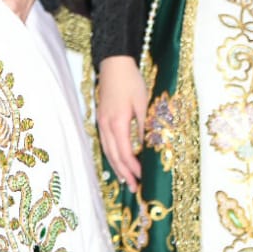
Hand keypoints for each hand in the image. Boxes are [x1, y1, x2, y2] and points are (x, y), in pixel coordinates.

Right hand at [96, 55, 147, 192]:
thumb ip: (145, 126)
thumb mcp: (143, 102)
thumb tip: (150, 147)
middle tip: (134, 188)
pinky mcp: (101, 118)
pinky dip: (111, 155)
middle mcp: (106, 125)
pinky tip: (117, 160)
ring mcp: (101, 122)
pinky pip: (105, 142)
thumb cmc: (131, 81)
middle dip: (124, 173)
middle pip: (114, 156)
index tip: (143, 178)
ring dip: (116, 167)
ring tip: (125, 180)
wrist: (113, 63)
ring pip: (107, 150)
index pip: (125, 153)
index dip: (133, 167)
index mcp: (118, 123)